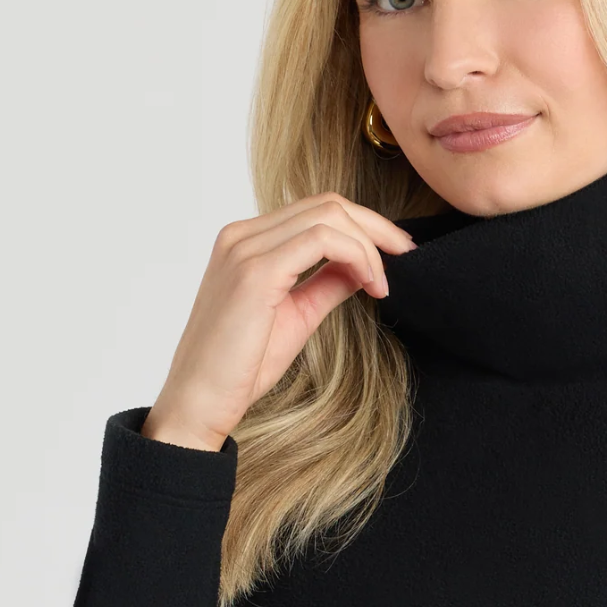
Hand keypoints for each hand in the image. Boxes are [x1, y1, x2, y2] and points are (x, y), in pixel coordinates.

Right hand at [142, 193, 417, 451]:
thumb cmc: (239, 368)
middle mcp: (242, 236)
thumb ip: (325, 284)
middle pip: (326, 203)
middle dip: (376, 227)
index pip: (315, 211)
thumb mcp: (296, 317)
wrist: (200, 402)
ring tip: (383, 284)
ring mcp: (245, 249)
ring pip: (329, 215)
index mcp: (246, 242)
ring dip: (370, 245)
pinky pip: (324, 240)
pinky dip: (358, 257)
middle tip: (406, 256)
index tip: (394, 256)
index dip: (364, 226)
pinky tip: (371, 286)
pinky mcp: (256, 271)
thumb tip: (361, 267)